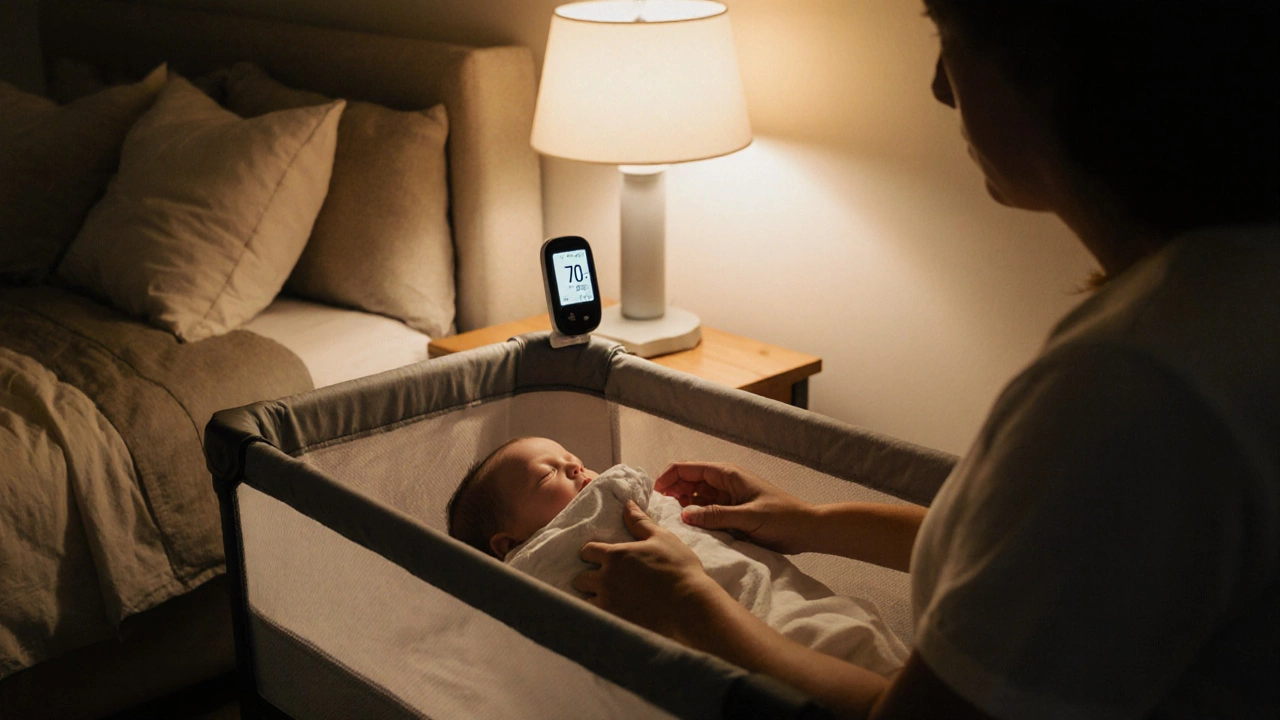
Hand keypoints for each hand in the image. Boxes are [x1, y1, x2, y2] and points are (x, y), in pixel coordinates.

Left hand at [573, 500, 721, 638]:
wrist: (690, 605)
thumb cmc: (678, 568)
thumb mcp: (661, 538)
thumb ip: (640, 522)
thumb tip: (627, 503)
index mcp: (615, 556)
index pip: (587, 551)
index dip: (591, 553)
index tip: (598, 557)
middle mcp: (606, 579)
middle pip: (580, 579)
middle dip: (587, 578)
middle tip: (601, 580)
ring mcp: (609, 603)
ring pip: (585, 601)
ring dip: (592, 598)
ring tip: (604, 599)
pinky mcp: (615, 622)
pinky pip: (595, 619)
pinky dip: (598, 616)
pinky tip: (609, 615)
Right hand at [655, 462, 815, 553]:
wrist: (807, 530)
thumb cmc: (783, 518)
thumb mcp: (749, 517)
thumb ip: (717, 515)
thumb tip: (684, 515)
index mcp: (727, 475)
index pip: (688, 468)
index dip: (668, 477)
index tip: (654, 495)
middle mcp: (723, 483)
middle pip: (687, 482)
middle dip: (671, 492)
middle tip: (659, 512)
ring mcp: (726, 498)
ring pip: (694, 498)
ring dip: (681, 506)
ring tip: (669, 522)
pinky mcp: (730, 513)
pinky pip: (705, 511)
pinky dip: (694, 517)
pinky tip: (687, 528)